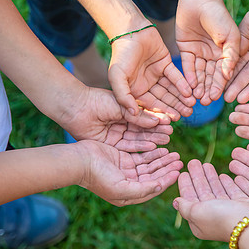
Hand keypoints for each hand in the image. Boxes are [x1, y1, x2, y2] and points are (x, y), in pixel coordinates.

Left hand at [56, 86, 173, 150]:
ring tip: (166, 140)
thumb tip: (159, 120)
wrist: (77, 107)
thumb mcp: (122, 106)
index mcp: (125, 111)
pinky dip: (140, 147)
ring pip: (138, 139)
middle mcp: (122, 124)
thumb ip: (139, 115)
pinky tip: (152, 145)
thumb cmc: (97, 101)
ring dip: (152, 140)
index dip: (158, 120)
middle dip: (157, 131)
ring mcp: (116, 135)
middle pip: (143, 130)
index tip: (171, 121)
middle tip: (171, 133)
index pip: (145, 117)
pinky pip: (128, 147)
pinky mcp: (110, 145)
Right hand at [78, 142, 182, 205]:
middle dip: (167, 168)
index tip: (178, 172)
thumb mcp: (121, 188)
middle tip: (180, 160)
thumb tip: (160, 188)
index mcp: (128, 195)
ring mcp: (127, 170)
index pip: (153, 188)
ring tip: (175, 154)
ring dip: (162, 160)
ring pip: (150, 165)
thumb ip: (141, 189)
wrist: (80, 160)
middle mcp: (129, 184)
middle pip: (154, 176)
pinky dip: (153, 153)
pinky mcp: (124, 158)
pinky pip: (142, 156)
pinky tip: (163, 148)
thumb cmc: (98, 177)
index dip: (166, 180)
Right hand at [109, 23, 194, 120]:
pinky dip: (182, 84)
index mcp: (135, 91)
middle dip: (175, 107)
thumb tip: (132, 114)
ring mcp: (157, 75)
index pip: (150, 106)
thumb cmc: (121, 54)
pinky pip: (176, 76)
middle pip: (163, 100)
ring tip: (192, 106)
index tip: (171, 121)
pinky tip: (189, 91)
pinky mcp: (166, 64)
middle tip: (187, 115)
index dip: (160, 113)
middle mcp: (146, 85)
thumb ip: (123, 96)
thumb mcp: (117, 76)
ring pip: (171, 90)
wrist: (130, 30)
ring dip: (181, 98)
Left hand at [173, 159, 248, 241]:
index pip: (189, 198)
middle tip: (193, 161)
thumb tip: (175, 202)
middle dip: (197, 176)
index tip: (182, 171)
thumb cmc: (221, 218)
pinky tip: (223, 175)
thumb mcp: (196, 212)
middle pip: (202, 192)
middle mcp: (213, 216)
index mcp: (200, 220)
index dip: (186, 184)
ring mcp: (227, 210)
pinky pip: (231, 191)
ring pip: (216, 190)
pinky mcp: (241, 205)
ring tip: (206, 164)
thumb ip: (185, 206)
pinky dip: (226, 183)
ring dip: (210, 177)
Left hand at [176, 0, 240, 104]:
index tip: (219, 98)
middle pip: (211, 77)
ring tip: (197, 99)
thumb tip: (228, 75)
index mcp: (227, 53)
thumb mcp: (230, 35)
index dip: (221, 85)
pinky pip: (188, 66)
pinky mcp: (186, 49)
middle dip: (208, 89)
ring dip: (199, 86)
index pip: (224, 73)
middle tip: (205, 102)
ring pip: (200, 74)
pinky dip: (189, 76)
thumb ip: (231, 55)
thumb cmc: (219, 15)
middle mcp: (213, 56)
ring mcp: (199, 53)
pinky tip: (189, 87)